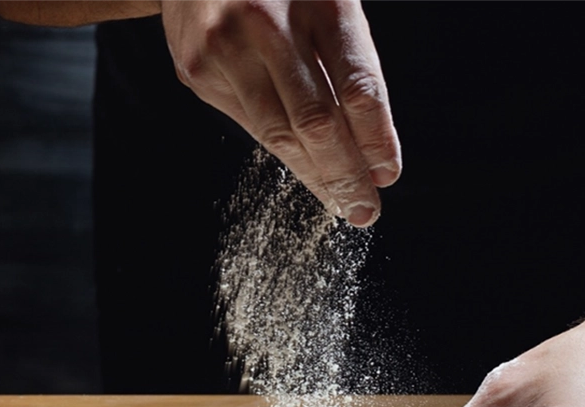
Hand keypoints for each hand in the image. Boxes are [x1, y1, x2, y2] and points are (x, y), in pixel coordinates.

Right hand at [161, 0, 400, 225]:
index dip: (376, 139)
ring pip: (278, 133)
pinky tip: (303, 163)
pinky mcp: (197, 68)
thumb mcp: (331, 5)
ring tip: (339, 201)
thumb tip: (372, 151)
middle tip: (365, 208)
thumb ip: (350, 67)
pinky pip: (249, 123)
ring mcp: (226, 46)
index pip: (358, 86)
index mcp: (321, 1)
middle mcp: (269, 23)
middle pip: (317, 120)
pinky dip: (281, 148)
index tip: (388, 174)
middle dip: (346, 174)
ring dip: (315, 176)